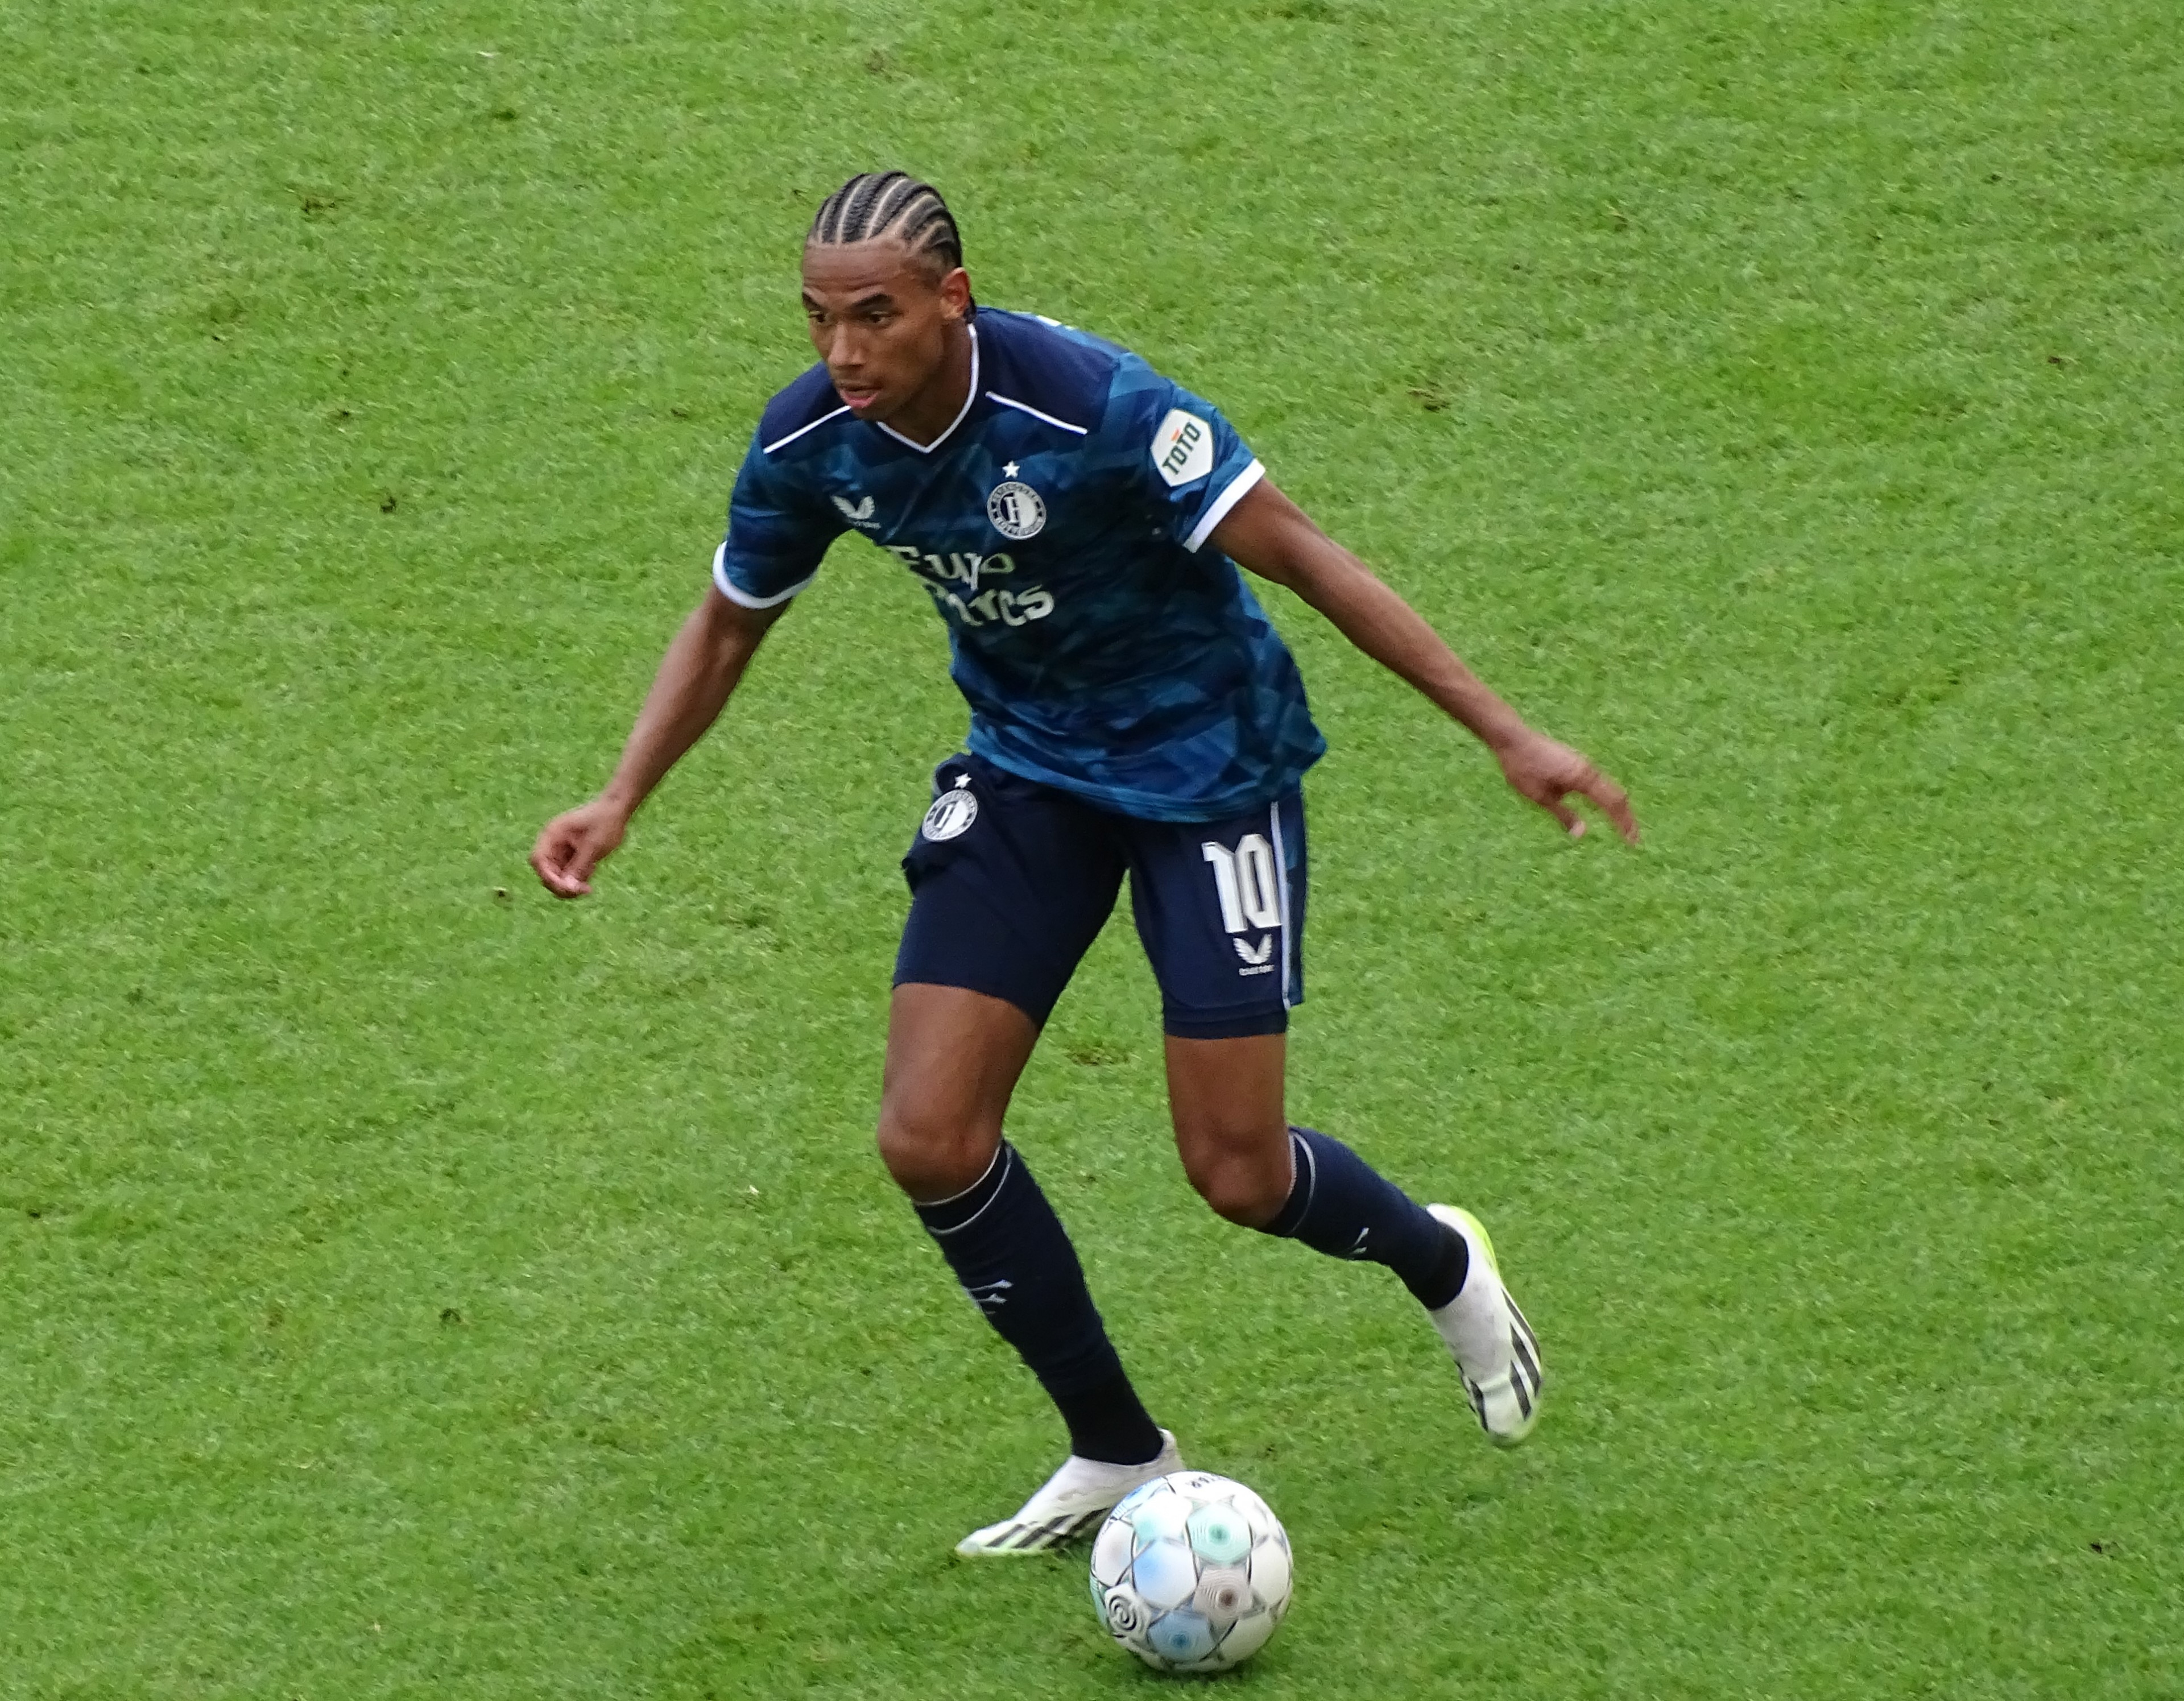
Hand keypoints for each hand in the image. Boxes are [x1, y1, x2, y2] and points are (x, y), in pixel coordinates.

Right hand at [529, 797, 630, 897]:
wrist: (617, 809)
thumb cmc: (605, 822)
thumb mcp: (593, 846)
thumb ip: (578, 867)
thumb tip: (567, 888)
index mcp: (552, 835)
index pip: (538, 860)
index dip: (548, 876)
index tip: (566, 887)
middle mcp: (552, 843)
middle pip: (546, 872)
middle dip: (562, 884)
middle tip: (583, 890)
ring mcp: (561, 850)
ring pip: (558, 876)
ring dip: (572, 883)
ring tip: (591, 873)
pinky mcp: (571, 856)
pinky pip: (568, 874)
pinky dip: (578, 877)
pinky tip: (592, 868)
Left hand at [1494, 729, 1638, 843]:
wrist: (1514, 738)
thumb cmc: (1523, 768)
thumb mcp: (1540, 797)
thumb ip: (1564, 815)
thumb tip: (1582, 833)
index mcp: (1584, 778)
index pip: (1613, 803)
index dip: (1625, 823)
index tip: (1632, 841)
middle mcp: (1590, 769)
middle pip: (1617, 795)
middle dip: (1626, 817)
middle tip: (1633, 838)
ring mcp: (1585, 763)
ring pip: (1610, 787)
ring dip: (1618, 807)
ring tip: (1623, 825)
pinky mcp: (1578, 762)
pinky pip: (1600, 782)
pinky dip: (1608, 796)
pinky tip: (1604, 806)